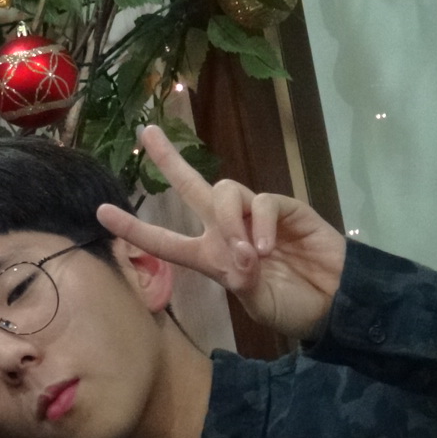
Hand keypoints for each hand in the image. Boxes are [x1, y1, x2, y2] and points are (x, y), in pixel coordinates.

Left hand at [97, 125, 346, 340]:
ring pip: (226, 192)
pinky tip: (267, 248)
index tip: (101, 212)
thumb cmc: (292, 305)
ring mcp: (257, 216)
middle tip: (148, 132)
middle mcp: (227, 229)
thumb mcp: (258, 302)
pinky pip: (265, 203)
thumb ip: (243, 280)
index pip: (164, 239)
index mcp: (209, 255)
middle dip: (169, 160)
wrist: (336, 303)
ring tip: (247, 254)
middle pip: (193, 186)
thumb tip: (240, 256)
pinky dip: (261, 224)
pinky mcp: (288, 209)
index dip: (133, 228)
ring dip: (229, 222)